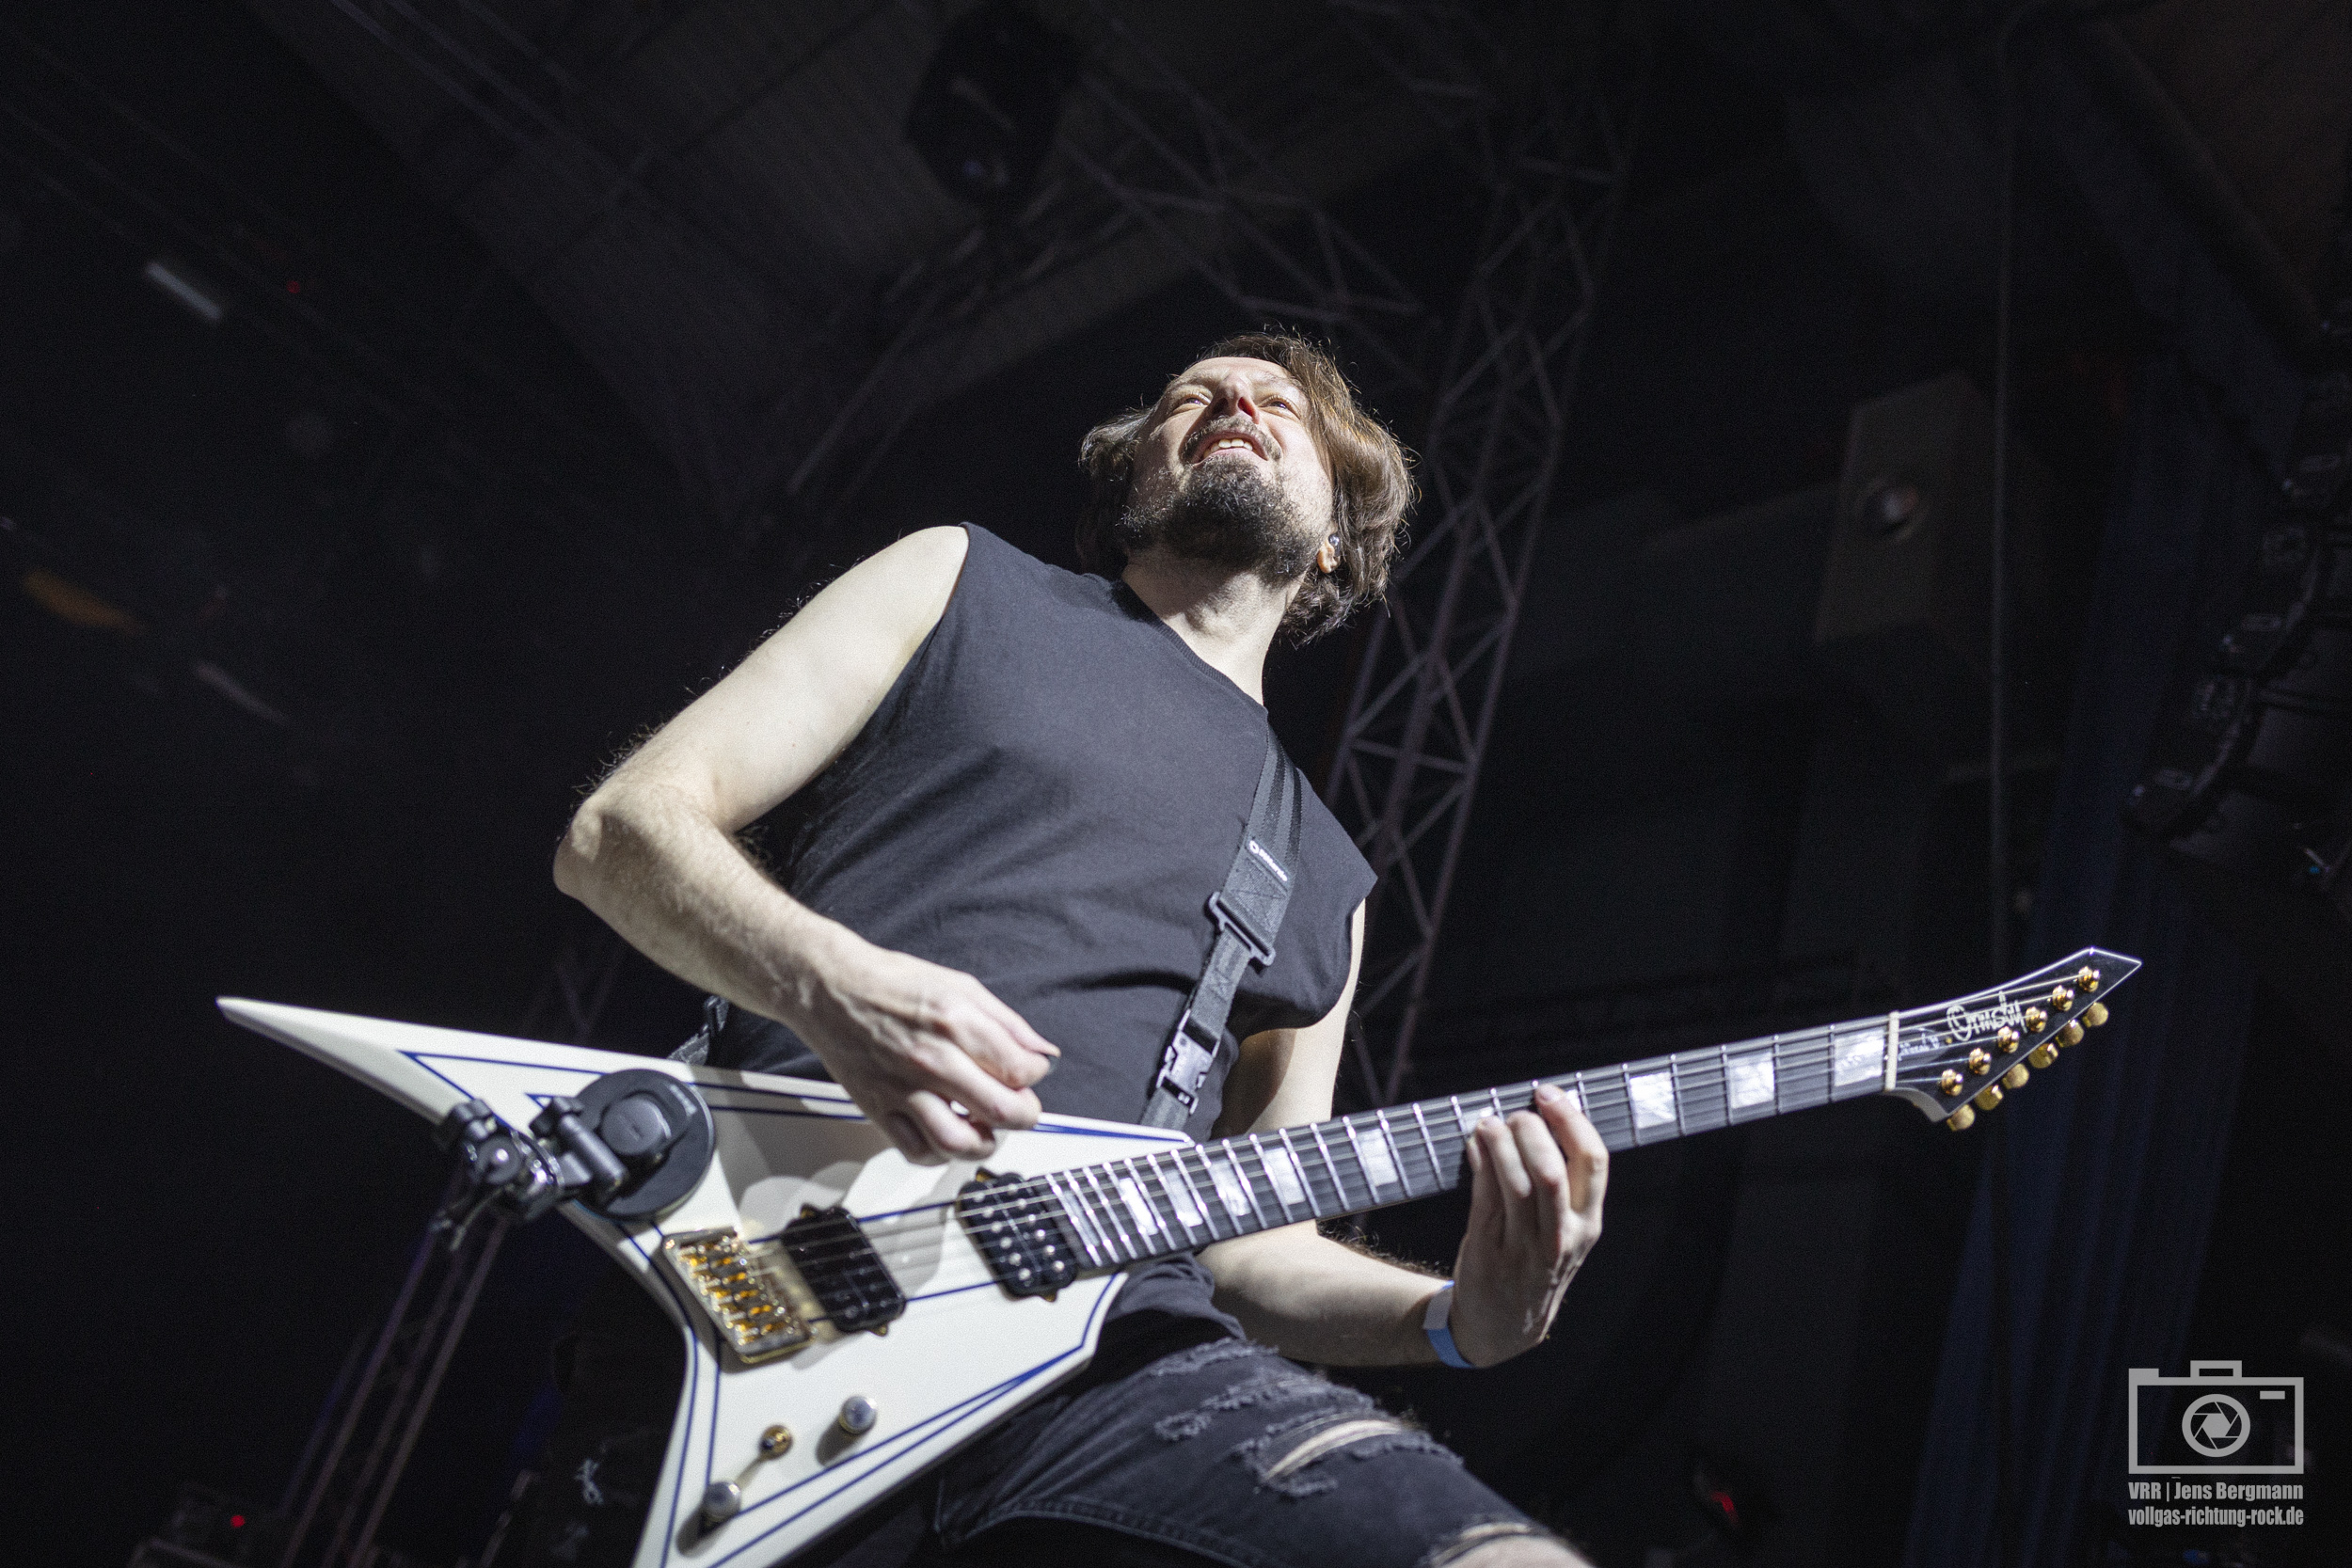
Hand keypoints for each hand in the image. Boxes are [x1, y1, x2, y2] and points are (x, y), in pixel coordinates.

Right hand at [792, 929, 1059, 1163]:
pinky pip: (916, 1151)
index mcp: (956, 1023)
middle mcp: (932, 1059)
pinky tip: (949, 1136)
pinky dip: (941, 1154)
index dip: (1036, 1074)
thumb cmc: (892, 983)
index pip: (1019, 1069)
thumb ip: (1007, 1024)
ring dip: (985, 1144)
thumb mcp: (961, 986)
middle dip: (1025, 1115)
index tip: (1030, 1070)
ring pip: (958, 1142)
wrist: (831, 989)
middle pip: (1001, 1111)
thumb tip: (1043, 1053)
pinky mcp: (879, 1108)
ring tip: (988, 1129)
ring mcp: (903, 1088)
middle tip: (1021, 1107)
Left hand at [1446, 1084, 1607, 1365]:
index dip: (1571, 1119)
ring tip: (1489, 1122)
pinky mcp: (1488, 1249)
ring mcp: (1524, 1247)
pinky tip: (1475, 1143)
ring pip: (1515, 1183)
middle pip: (1553, 1171)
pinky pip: (1484, 1196)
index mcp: (1588, 1225)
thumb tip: (1542, 1114)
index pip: (1593, 1161)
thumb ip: (1561, 1182)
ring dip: (1500, 1143)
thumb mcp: (1566, 1231)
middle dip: (1532, 1131)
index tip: (1550, 1094)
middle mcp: (1561, 1237)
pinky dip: (1479, 1161)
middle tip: (1516, 1113)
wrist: (1503, 1326)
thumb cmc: (1536, 1263)